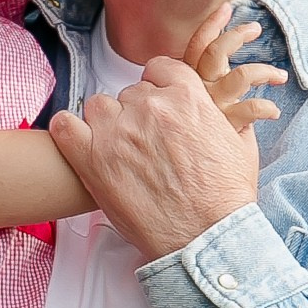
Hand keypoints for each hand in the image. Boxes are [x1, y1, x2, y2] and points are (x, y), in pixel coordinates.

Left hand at [50, 56, 262, 265]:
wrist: (205, 238)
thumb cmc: (226, 199)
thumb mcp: (242, 147)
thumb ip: (231, 117)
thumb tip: (224, 108)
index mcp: (187, 97)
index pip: (160, 68)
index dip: (158, 86)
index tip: (158, 105)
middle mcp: (151, 107)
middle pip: (131, 93)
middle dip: (137, 114)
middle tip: (145, 146)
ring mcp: (119, 131)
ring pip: (99, 106)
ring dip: (106, 124)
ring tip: (117, 151)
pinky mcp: (93, 159)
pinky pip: (65, 126)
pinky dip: (69, 131)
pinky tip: (80, 144)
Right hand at [186, 5, 286, 135]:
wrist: (176, 180)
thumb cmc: (182, 143)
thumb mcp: (182, 110)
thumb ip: (193, 90)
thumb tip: (208, 71)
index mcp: (184, 83)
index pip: (196, 46)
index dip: (212, 25)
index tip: (227, 8)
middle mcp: (195, 93)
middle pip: (215, 53)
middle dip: (236, 36)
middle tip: (255, 28)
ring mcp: (210, 110)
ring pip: (240, 77)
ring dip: (263, 71)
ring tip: (279, 75)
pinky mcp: (224, 129)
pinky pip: (249, 111)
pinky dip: (264, 108)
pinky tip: (273, 112)